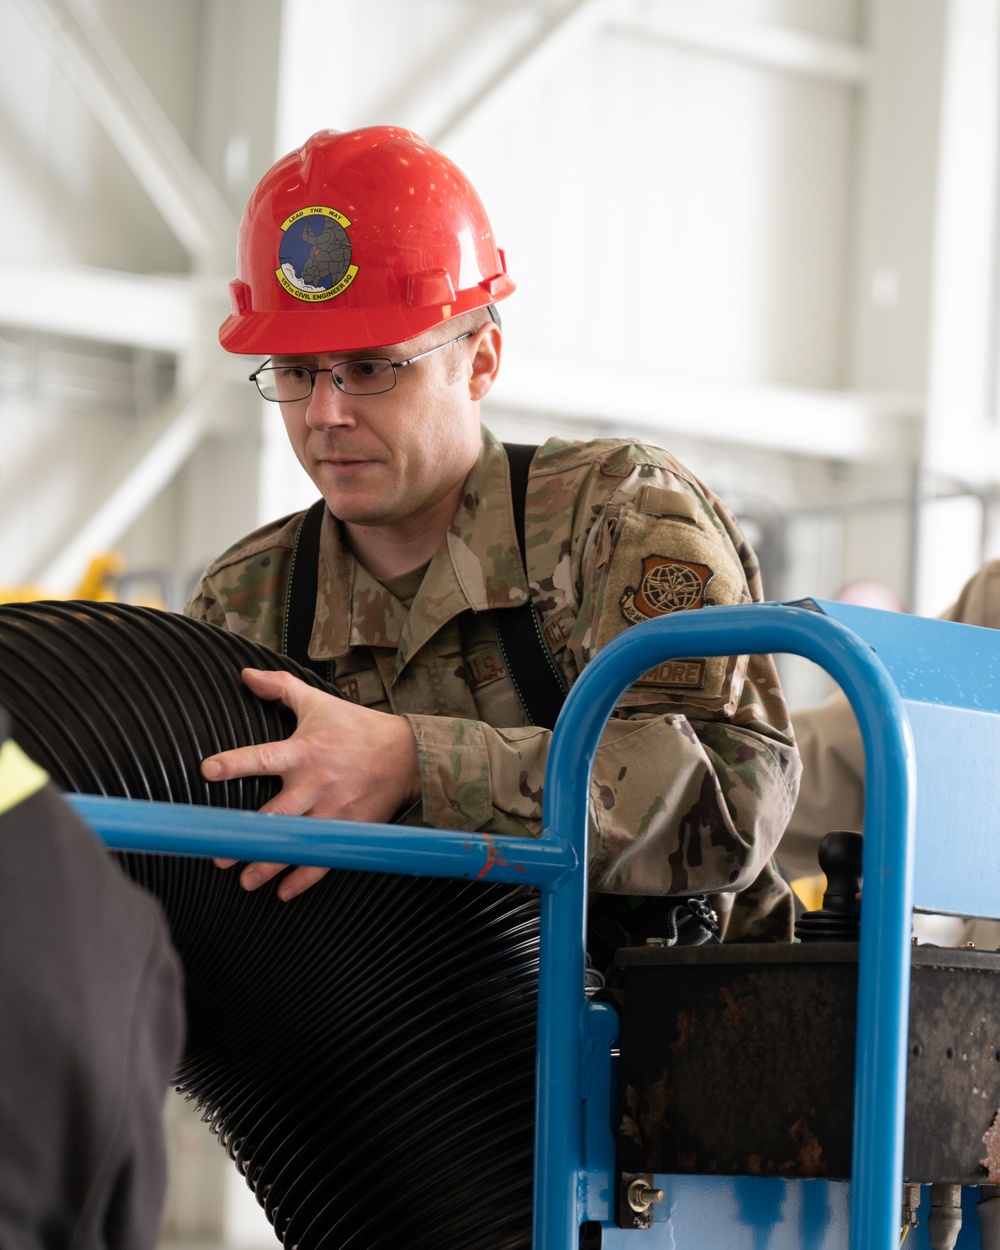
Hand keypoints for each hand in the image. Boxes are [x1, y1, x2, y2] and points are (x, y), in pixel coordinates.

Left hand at [201, 668, 419, 900]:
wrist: (407, 755)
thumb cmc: (357, 728)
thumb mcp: (318, 702)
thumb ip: (280, 688)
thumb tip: (246, 675)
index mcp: (304, 751)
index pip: (263, 757)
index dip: (235, 763)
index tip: (208, 771)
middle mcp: (315, 784)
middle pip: (276, 815)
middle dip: (247, 836)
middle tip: (219, 853)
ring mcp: (333, 811)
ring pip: (298, 842)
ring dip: (270, 864)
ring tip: (245, 880)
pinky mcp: (349, 830)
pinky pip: (325, 859)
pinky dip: (305, 878)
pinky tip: (284, 891)